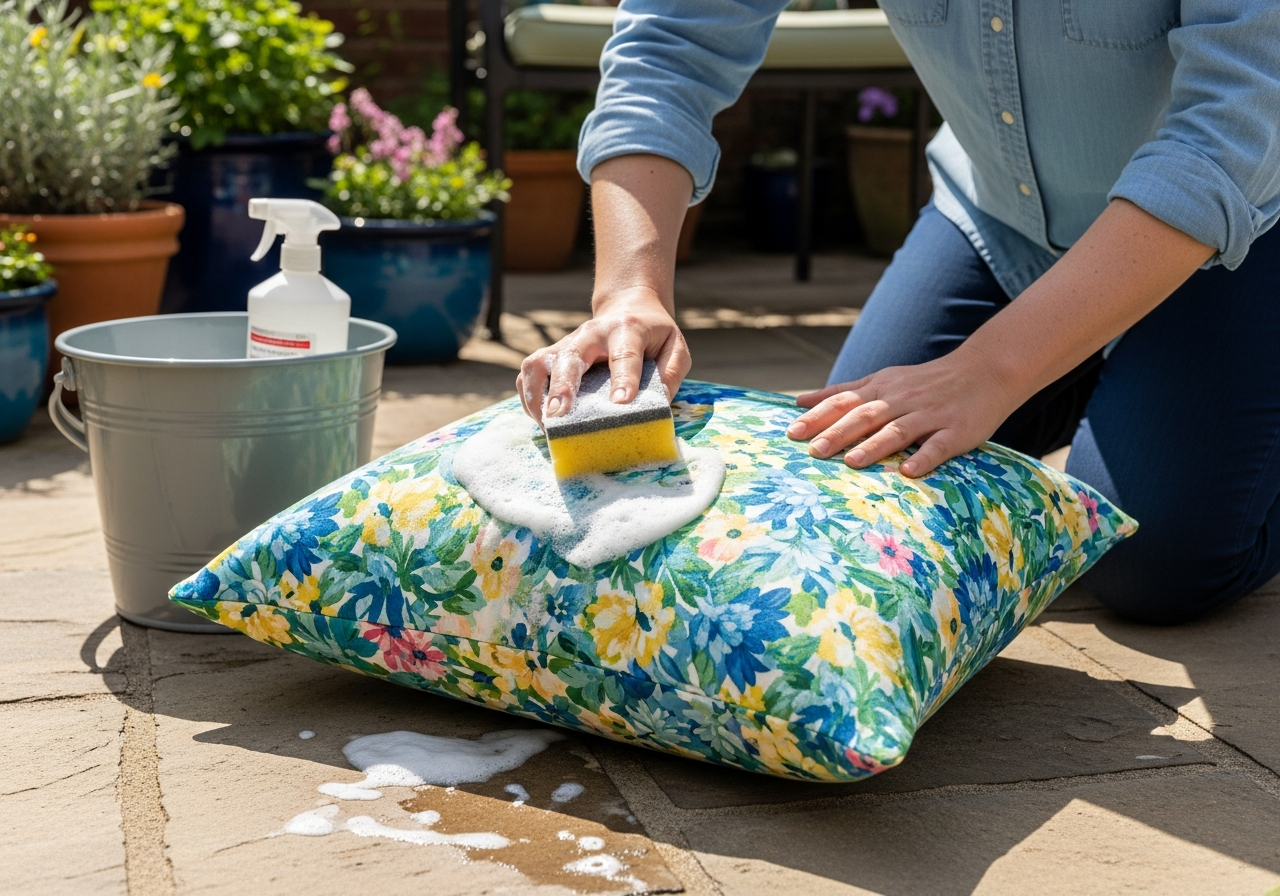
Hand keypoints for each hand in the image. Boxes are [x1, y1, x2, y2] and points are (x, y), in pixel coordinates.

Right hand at [516, 289, 690, 425]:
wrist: (628, 308)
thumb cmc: (653, 334)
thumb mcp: (675, 347)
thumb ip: (671, 372)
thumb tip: (658, 403)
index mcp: (626, 329)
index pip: (624, 354)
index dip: (622, 378)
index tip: (620, 403)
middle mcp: (590, 334)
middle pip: (570, 356)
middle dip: (563, 386)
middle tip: (560, 415)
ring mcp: (566, 344)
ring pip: (538, 363)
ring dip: (537, 394)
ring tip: (547, 424)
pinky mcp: (551, 355)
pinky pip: (529, 374)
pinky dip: (529, 397)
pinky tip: (541, 419)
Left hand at [788, 346, 1019, 477]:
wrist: (985, 371)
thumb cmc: (926, 382)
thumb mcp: (883, 379)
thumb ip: (843, 392)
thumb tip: (800, 401)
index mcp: (882, 388)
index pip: (844, 401)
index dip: (818, 416)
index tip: (792, 432)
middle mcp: (902, 400)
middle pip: (865, 415)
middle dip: (838, 433)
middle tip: (813, 451)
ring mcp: (930, 415)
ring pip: (898, 430)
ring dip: (874, 446)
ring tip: (851, 463)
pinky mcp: (956, 430)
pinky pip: (938, 445)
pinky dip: (923, 457)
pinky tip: (909, 472)